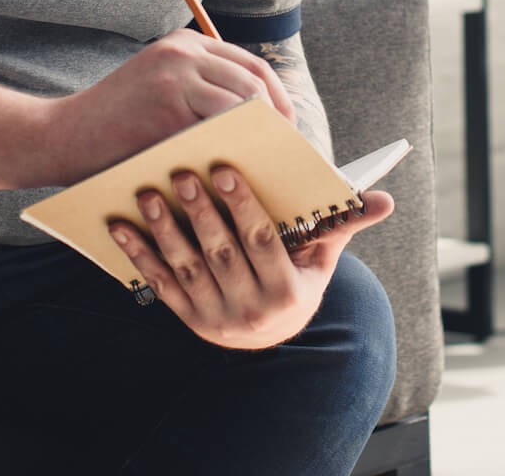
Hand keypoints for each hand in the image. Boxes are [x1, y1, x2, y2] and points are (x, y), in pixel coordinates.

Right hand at [44, 29, 295, 184]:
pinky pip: (219, 128)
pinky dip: (236, 149)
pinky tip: (243, 170)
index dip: (277, 97)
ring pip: (242, 104)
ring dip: (263, 135)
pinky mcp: (168, 108)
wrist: (64, 136)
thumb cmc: (113, 122)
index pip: (250, 64)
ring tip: (272, 163)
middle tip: (287, 151)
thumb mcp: (157, 84)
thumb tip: (259, 117)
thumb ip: (199, 87)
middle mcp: (182, 52)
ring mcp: (175, 76)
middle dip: (278, 118)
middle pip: (254, 80)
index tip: (287, 128)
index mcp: (184, 43)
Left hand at [108, 167, 393, 349]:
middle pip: (220, 253)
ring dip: (164, 230)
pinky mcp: (187, 319)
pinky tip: (118, 225)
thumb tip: (386, 199)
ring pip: (186, 268)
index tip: (226, 168)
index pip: (262, 242)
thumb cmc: (297, 278)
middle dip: (201, 211)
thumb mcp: (321, 258)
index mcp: (286, 290)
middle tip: (182, 170)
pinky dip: (137, 255)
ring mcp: (215, 318)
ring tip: (147, 191)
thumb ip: (341, 224)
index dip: (244, 205)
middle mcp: (250, 311)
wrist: (270, 337)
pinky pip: (159, 285)